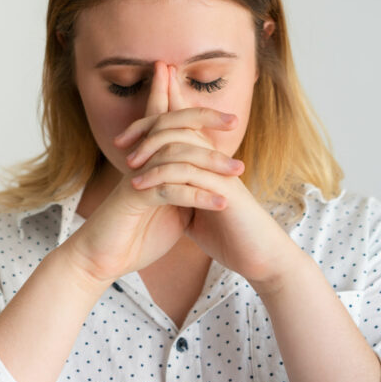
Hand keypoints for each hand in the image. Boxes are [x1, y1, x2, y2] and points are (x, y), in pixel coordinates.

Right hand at [62, 61, 246, 285]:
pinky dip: (197, 196)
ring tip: (238, 170)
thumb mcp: (171, 209)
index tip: (231, 116)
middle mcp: (141, 162)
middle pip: (170, 126)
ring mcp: (136, 178)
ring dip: (210, 163)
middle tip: (234, 120)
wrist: (103, 259)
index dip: (197, 115)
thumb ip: (187, 190)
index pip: (172, 125)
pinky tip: (221, 203)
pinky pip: (169, 189)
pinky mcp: (133, 198)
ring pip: (174, 156)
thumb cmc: (136, 235)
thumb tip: (212, 183)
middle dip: (202, 119)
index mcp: (150, 161)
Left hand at [114, 63, 302, 287]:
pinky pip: (187, 172)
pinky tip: (139, 187)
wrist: (260, 259)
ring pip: (181, 142)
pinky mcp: (223, 190)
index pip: (179, 126)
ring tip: (127, 167)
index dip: (150, 123)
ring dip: (150, 151)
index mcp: (207, 160)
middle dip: (146, 127)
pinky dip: (159, 177)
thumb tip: (157, 193)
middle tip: (120, 143)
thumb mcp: (195, 210)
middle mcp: (214, 159)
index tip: (122, 137)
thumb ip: (178, 196)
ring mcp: (220, 172)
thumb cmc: (229, 236)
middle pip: (178, 123)